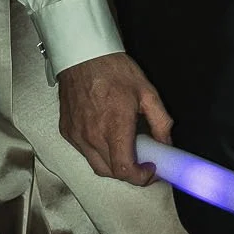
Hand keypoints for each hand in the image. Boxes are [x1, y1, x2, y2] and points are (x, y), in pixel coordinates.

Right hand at [58, 51, 171, 184]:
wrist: (83, 55)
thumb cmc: (113, 70)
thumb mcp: (147, 93)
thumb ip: (161, 122)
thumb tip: (166, 143)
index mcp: (114, 126)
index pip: (124, 170)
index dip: (141, 177)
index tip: (150, 169)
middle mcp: (92, 135)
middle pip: (112, 172)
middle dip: (130, 172)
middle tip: (143, 161)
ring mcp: (77, 135)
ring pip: (97, 166)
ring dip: (114, 165)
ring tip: (126, 149)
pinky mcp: (67, 132)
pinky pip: (84, 153)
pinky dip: (98, 154)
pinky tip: (108, 139)